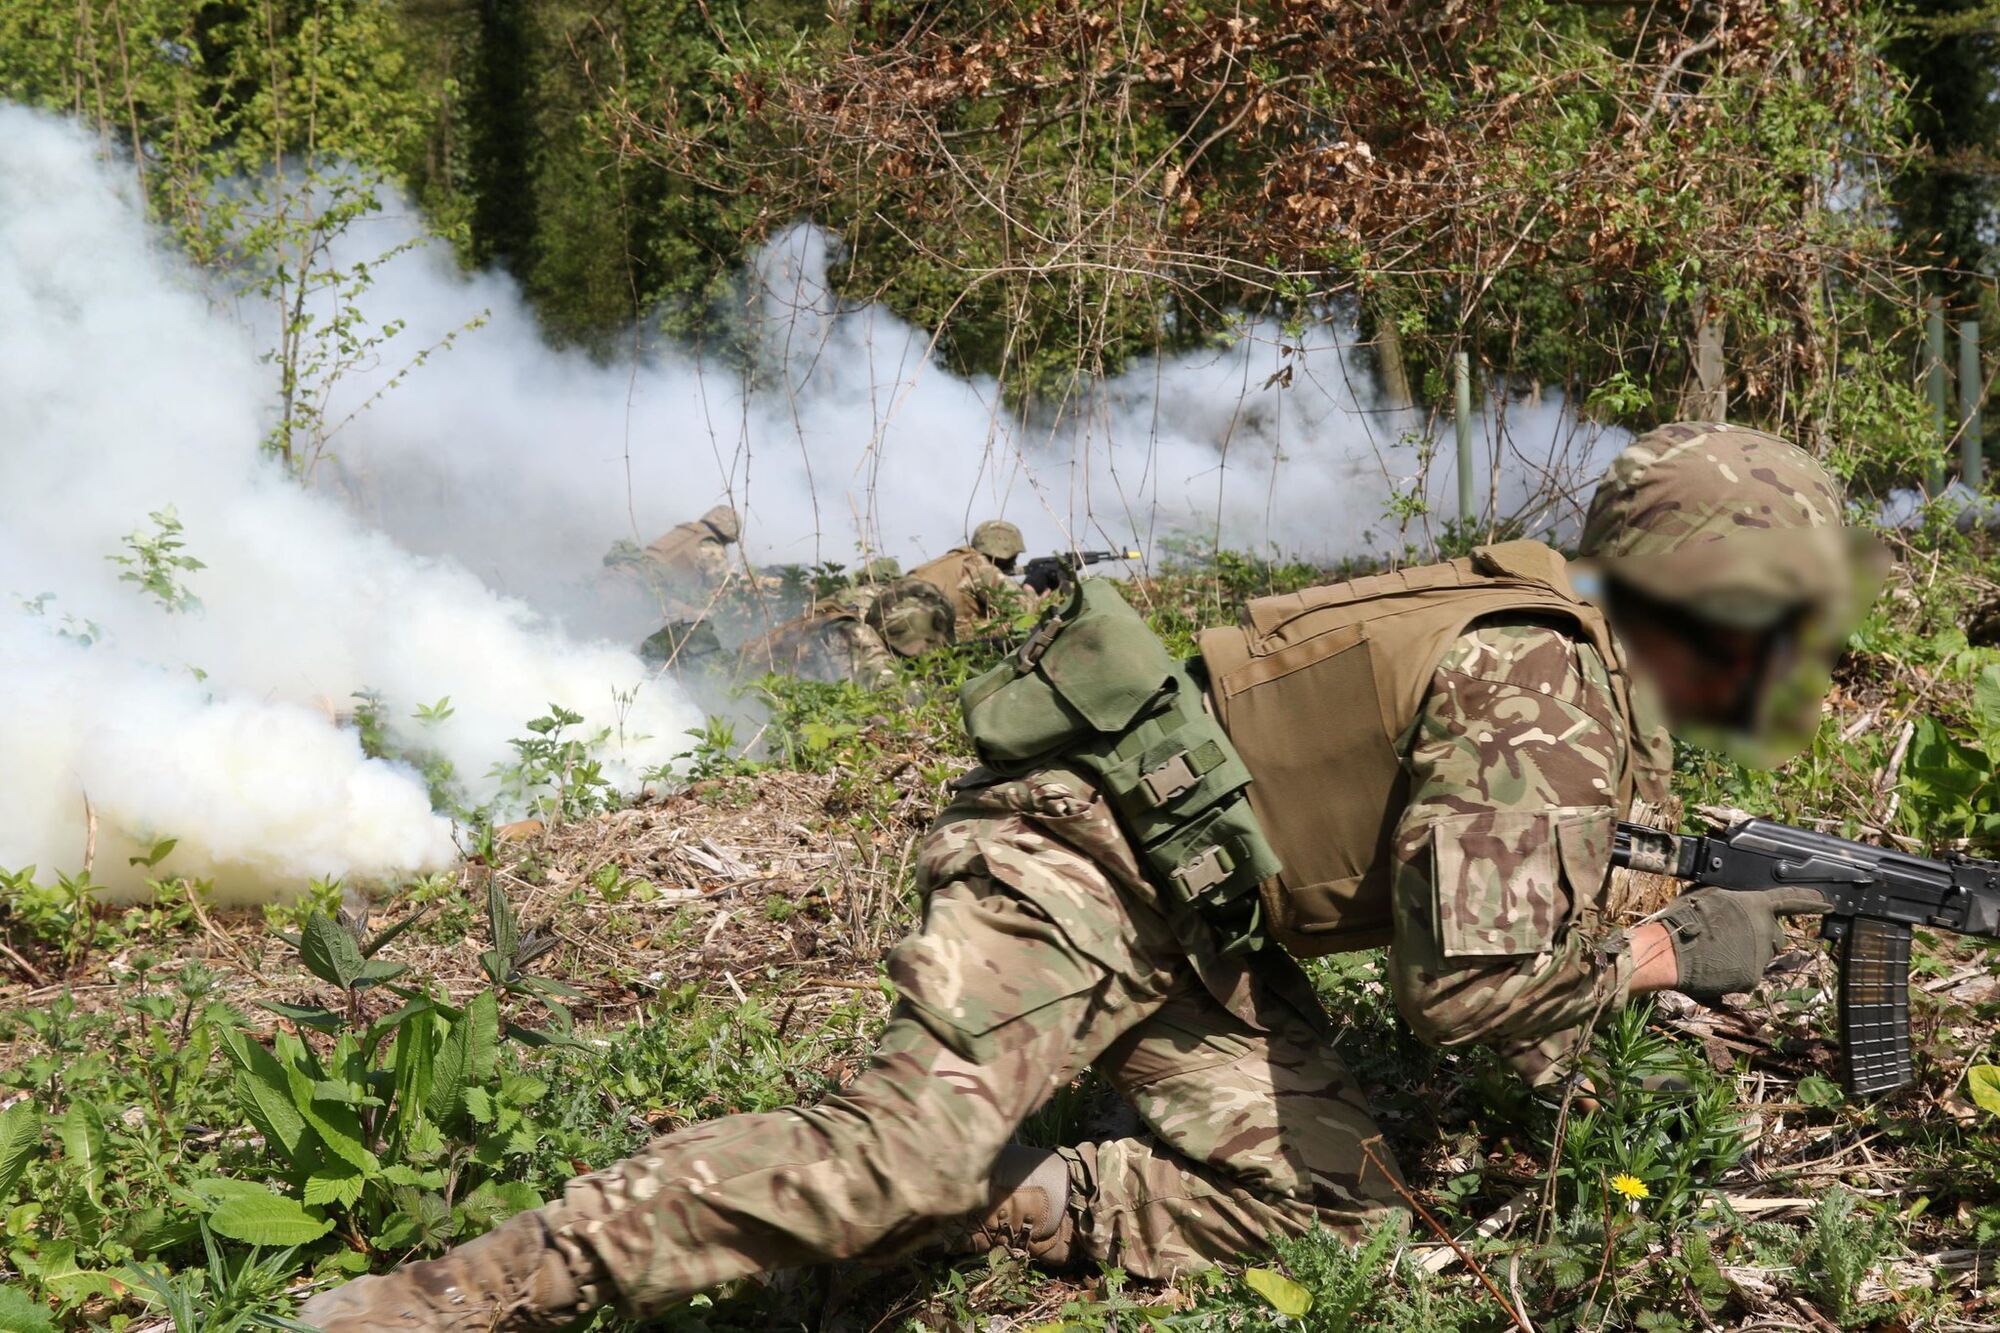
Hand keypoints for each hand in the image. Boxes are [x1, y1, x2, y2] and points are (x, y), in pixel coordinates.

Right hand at [1658, 887, 1827, 1001]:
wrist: (1673, 951)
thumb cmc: (1685, 919)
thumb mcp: (1708, 896)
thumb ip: (1732, 901)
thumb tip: (1734, 904)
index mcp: (1755, 905)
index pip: (1790, 900)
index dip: (1810, 900)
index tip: (1827, 903)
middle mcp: (1765, 929)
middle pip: (1774, 935)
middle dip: (1760, 937)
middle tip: (1731, 938)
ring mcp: (1761, 955)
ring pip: (1760, 957)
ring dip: (1744, 955)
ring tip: (1715, 953)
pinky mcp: (1753, 977)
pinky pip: (1748, 975)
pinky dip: (1734, 973)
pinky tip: (1714, 967)